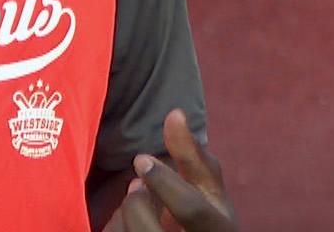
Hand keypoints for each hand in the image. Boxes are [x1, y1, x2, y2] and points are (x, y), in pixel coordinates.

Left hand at [107, 109, 235, 231]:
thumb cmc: (207, 222)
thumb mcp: (210, 193)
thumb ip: (194, 157)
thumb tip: (175, 113)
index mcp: (219, 228)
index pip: (192, 209)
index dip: (164, 182)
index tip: (141, 158)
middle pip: (151, 231)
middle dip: (137, 203)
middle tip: (134, 186)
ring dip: (122, 218)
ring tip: (131, 205)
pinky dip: (114, 229)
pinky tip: (122, 224)